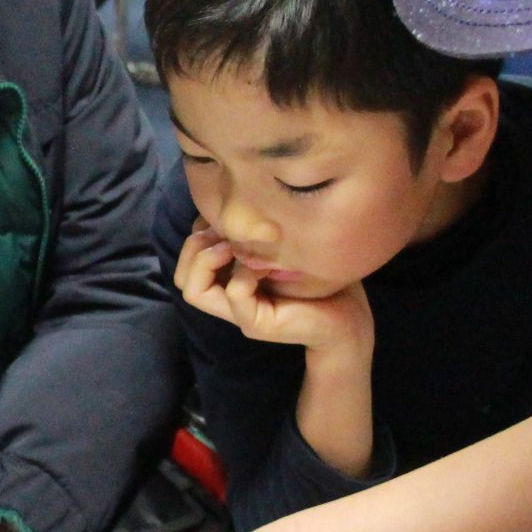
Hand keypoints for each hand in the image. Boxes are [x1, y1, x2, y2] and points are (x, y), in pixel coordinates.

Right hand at [176, 226, 372, 356]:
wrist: (350, 318)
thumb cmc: (319, 278)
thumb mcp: (279, 247)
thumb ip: (254, 236)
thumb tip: (232, 207)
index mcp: (229, 282)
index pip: (186, 261)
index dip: (198, 234)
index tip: (228, 221)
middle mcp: (228, 300)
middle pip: (181, 277)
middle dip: (196, 246)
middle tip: (228, 234)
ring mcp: (240, 315)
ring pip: (193, 290)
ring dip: (210, 260)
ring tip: (236, 248)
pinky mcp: (257, 324)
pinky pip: (235, 293)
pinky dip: (247, 272)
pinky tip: (268, 265)